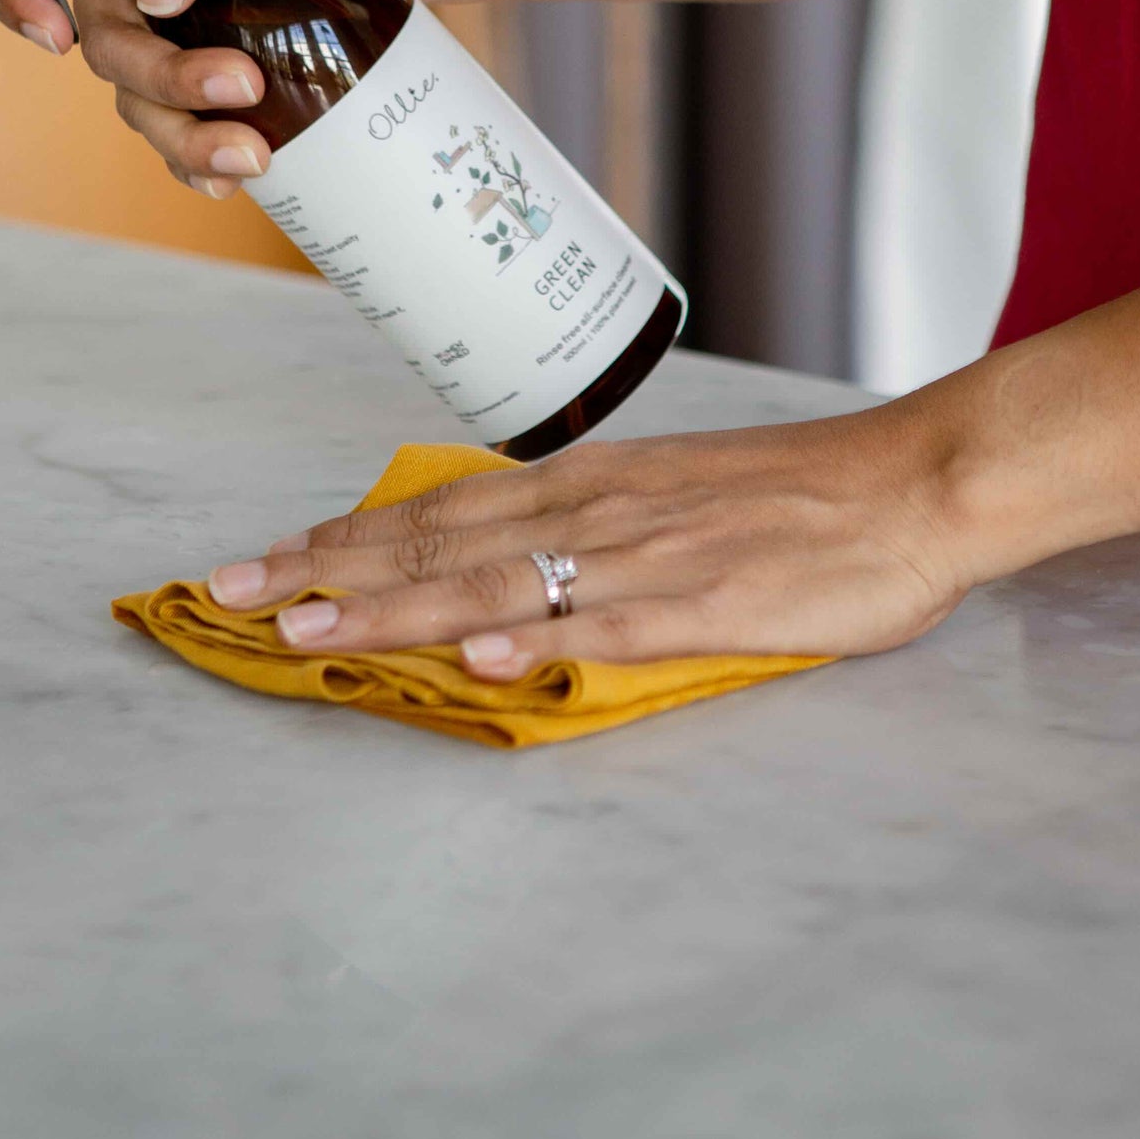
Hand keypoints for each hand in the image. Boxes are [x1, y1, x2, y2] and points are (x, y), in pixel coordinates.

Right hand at [0, 0, 413, 197]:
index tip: (51, 30)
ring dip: (185, 134)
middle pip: (97, 43)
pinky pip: (178, 134)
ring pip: (137, 101)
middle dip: (160, 78)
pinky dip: (199, 161)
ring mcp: (167, 29)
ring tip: (254, 148)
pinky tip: (236, 172)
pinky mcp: (211, 72)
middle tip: (239, 83)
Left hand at [206, 408, 969, 674]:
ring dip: (394, 603)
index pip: (438, 510)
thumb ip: (590, 536)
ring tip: (308, 626)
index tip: (264, 560)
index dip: (345, 537)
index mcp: (588, 487)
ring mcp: (646, 558)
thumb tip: (502, 575)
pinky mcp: (705, 606)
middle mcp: (596, 512)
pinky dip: (532, 637)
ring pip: (495, 581)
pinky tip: (471, 654)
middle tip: (226, 597)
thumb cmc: (801, 500)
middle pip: (436, 540)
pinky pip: (605, 627)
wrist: (913, 484)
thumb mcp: (676, 500)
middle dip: (326, 570)